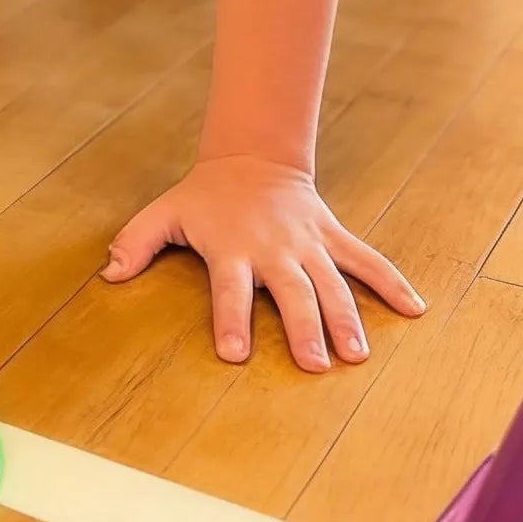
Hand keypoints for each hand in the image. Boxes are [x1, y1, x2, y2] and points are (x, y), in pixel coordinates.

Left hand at [104, 155, 424, 369]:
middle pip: (290, 291)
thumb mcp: (165, 211)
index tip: (235, 352)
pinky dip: (392, 282)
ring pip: (331, 281)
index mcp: (232, 247)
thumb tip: (108, 272)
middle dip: (302, 326)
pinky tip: (415, 309)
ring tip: (356, 355)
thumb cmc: (205, 196)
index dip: (230, 318)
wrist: (253, 156)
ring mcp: (307, 242)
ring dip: (346, 317)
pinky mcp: (332, 236)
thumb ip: (137, 241)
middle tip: (314, 365)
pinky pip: (366, 260)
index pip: (229, 288)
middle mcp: (273, 248)